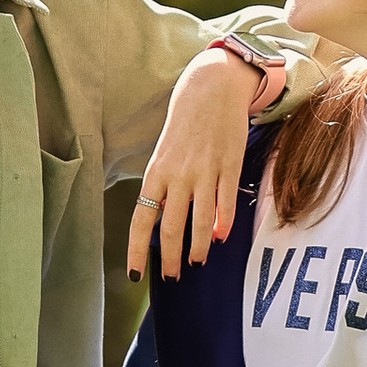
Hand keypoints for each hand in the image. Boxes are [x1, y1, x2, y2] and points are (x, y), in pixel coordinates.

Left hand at [128, 44, 268, 279]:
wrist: (211, 89)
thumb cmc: (184, 125)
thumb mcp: (164, 154)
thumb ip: (164, 187)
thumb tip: (165, 224)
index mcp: (155, 173)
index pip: (141, 219)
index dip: (136, 250)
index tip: (136, 274)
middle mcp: (178, 175)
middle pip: (172, 228)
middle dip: (170, 258)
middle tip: (173, 276)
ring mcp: (205, 172)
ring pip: (201, 222)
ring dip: (199, 248)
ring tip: (197, 262)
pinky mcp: (230, 166)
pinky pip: (226, 204)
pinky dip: (223, 225)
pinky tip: (221, 238)